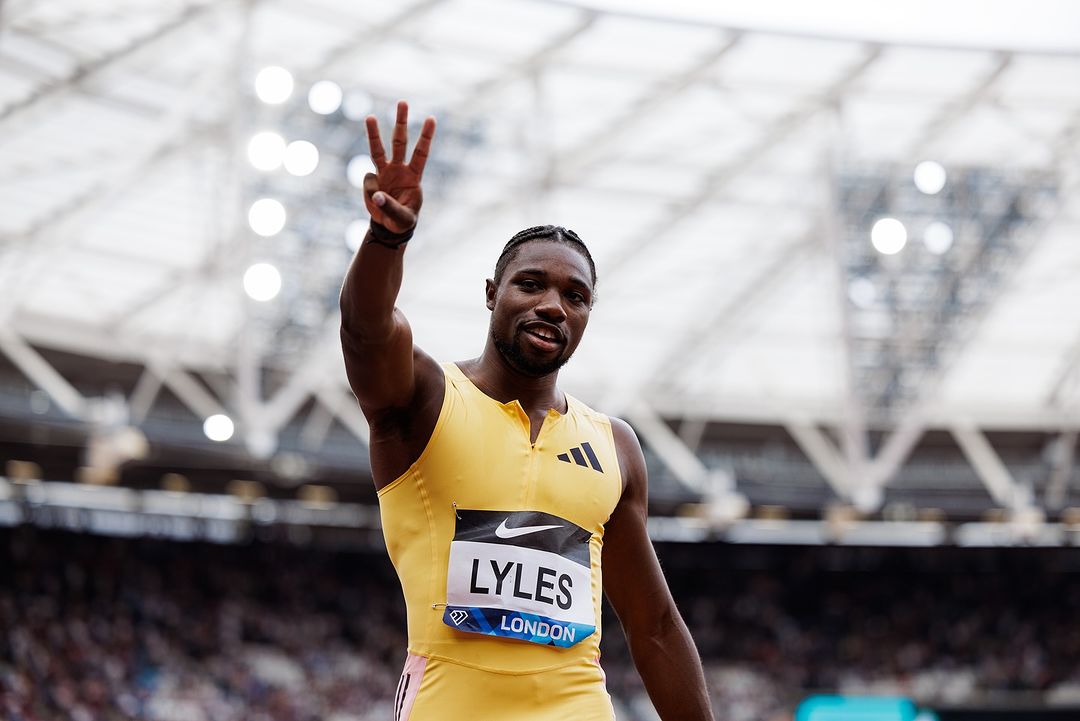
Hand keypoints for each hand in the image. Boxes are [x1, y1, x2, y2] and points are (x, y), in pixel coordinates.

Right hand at [363, 100, 435, 233]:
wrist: (389, 226)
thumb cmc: (402, 220)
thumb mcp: (402, 218)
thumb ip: (391, 208)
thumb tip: (377, 195)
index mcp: (413, 176)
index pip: (421, 153)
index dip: (426, 137)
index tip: (431, 118)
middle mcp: (399, 169)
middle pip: (400, 141)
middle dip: (401, 122)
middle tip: (403, 102)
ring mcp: (384, 172)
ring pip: (378, 149)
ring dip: (374, 133)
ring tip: (370, 116)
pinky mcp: (372, 180)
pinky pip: (368, 181)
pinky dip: (370, 193)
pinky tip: (376, 203)